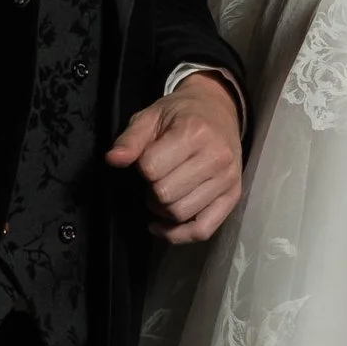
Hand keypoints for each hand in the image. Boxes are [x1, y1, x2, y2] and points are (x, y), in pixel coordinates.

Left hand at [105, 71, 243, 244]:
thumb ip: (131, 139)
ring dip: (162, 210)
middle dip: (151, 189)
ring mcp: (227, 180)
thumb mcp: (151, 116)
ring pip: (180, 214)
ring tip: (164, 191)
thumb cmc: (182, 113)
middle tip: (155, 177)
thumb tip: (113, 160)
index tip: (148, 158)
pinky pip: (203, 230)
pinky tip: (163, 226)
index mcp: (194, 132)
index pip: (151, 168)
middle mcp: (216, 157)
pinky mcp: (233, 197)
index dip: (141, 167)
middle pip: (165, 195)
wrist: (219, 110)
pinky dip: (179, 234)